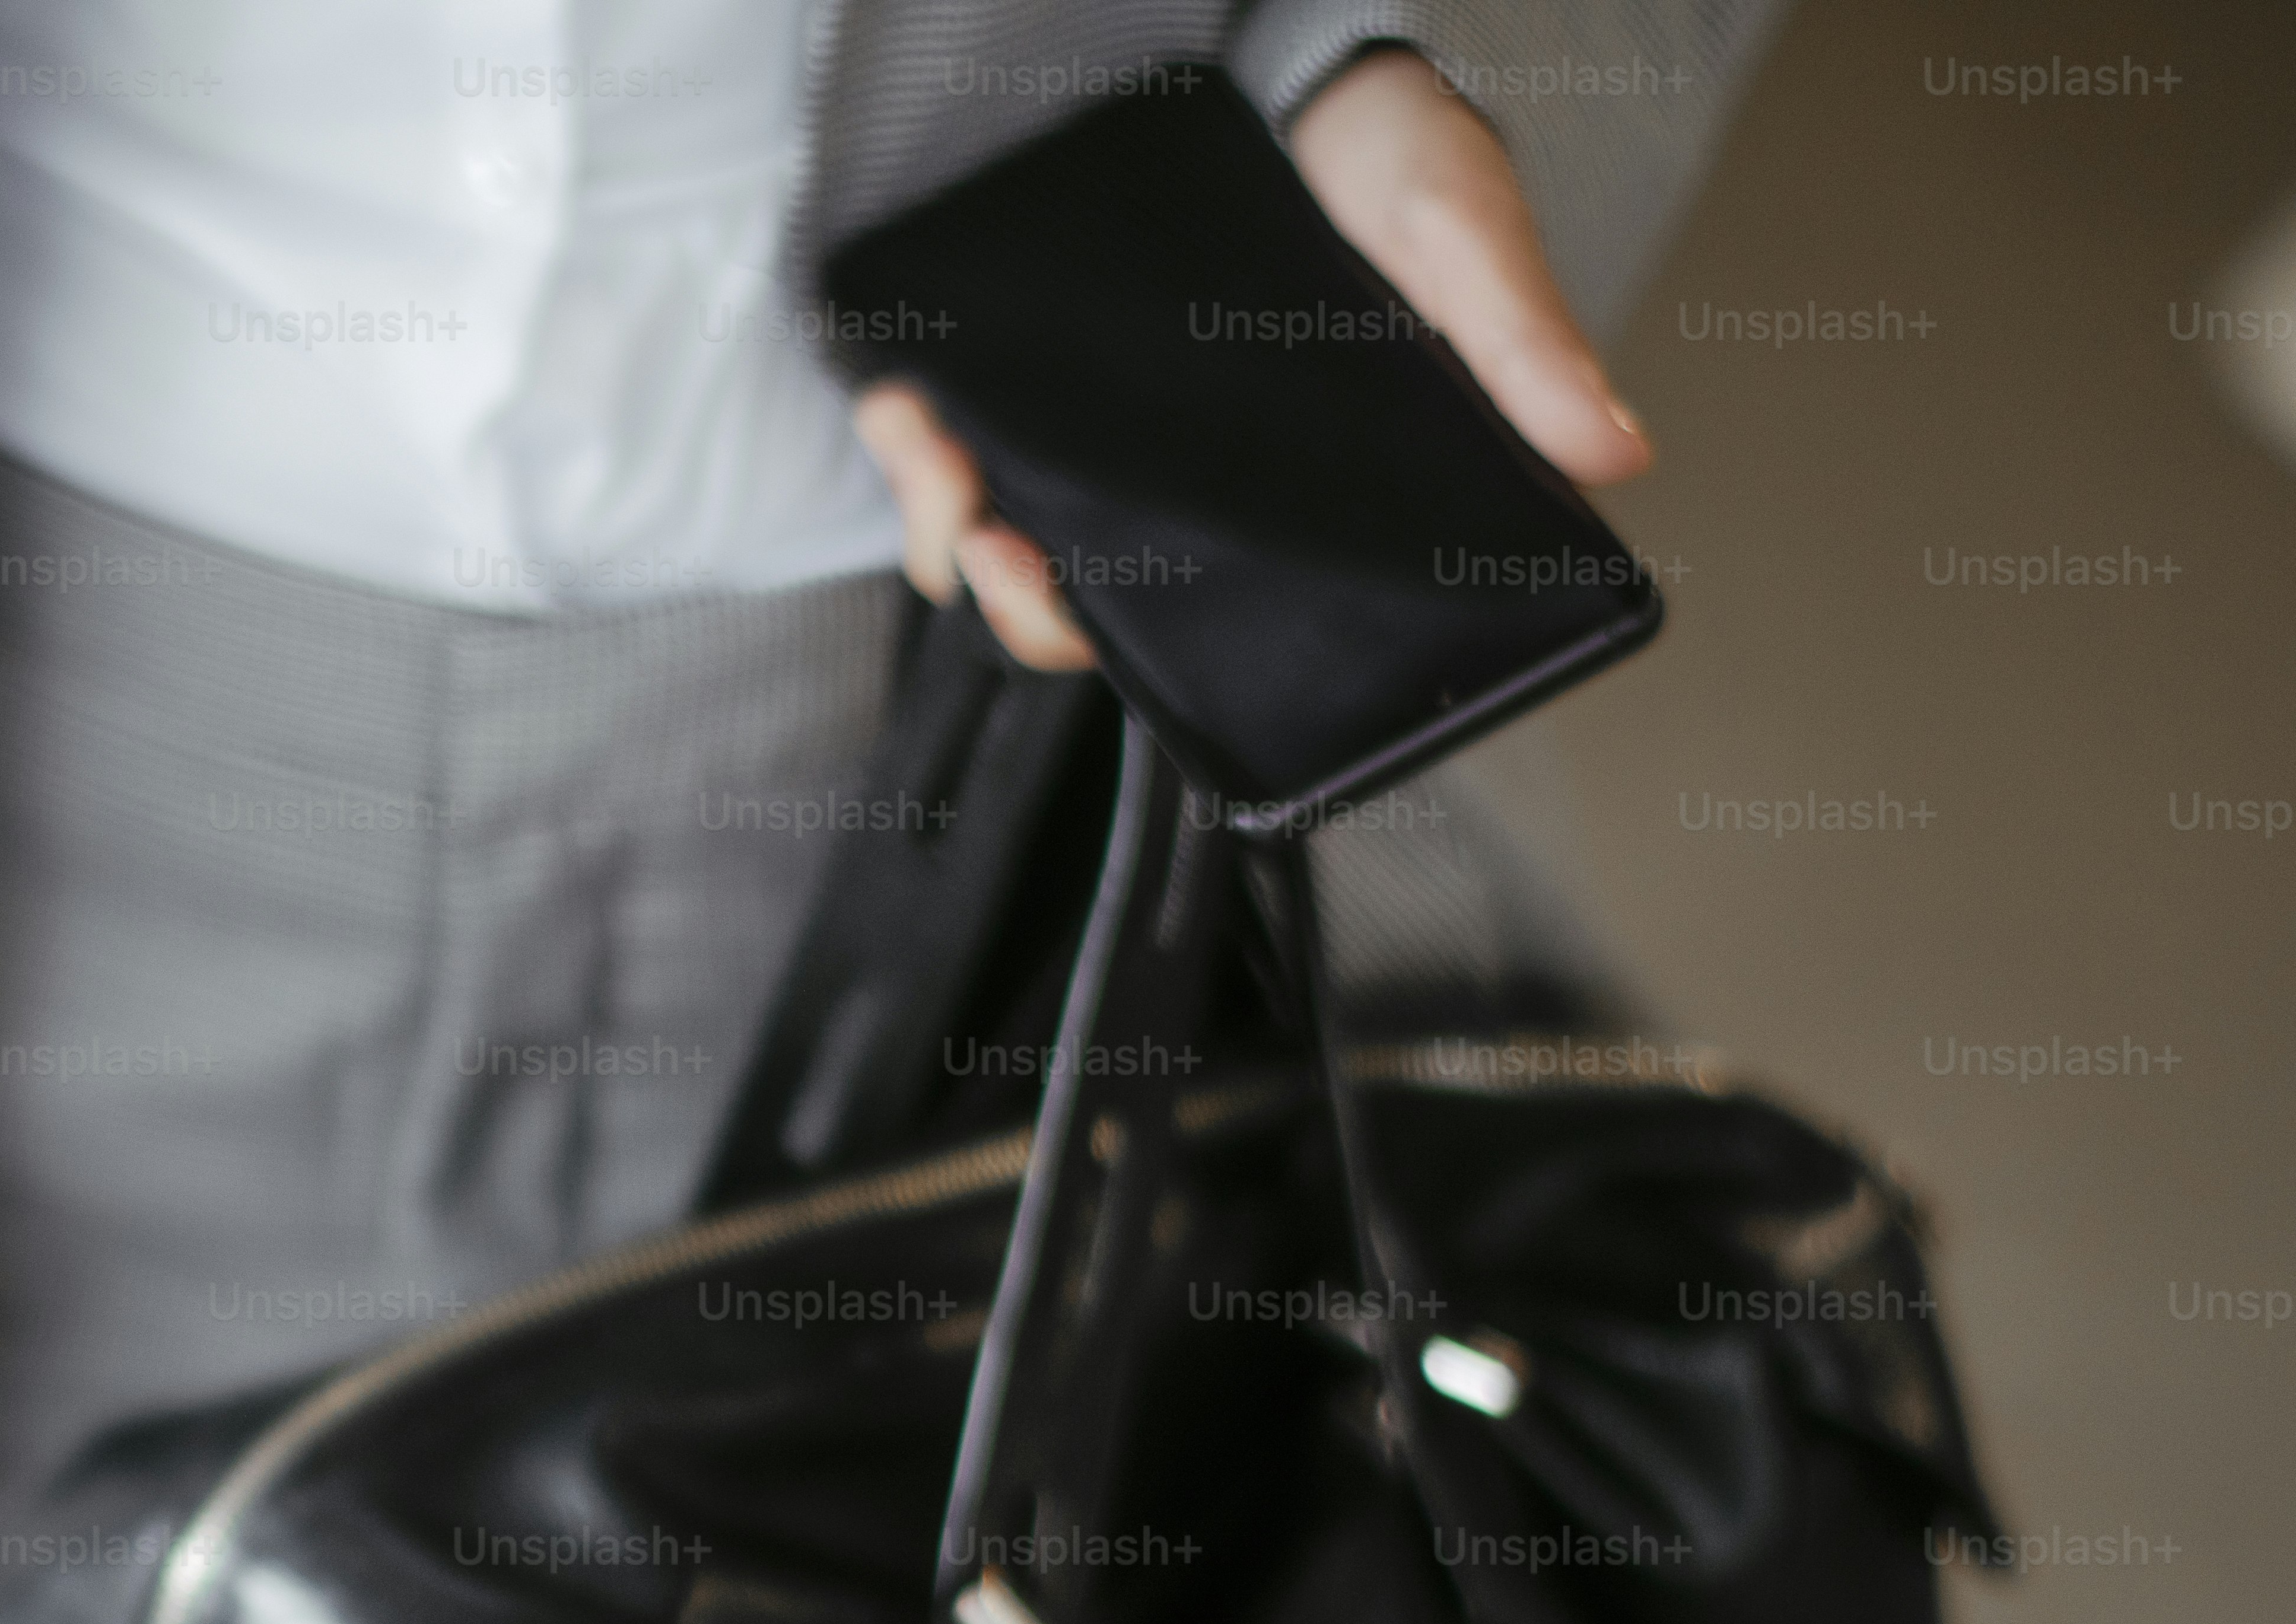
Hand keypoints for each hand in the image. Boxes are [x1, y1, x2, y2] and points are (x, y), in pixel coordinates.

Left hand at [849, 49, 1655, 672]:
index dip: (1179, 660)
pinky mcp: (999, 371)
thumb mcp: (1455, 230)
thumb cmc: (1374, 147)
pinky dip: (909, 453)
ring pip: (994, 547)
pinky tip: (916, 422)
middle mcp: (1173, 475)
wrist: (1269, 37)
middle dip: (1040, 616)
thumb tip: (1615, 454)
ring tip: (965, 502)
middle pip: (1090, 606)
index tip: (1138, 640)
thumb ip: (1517, 343)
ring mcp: (1079, 427)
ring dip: (961, 547)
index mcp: (1283, 488)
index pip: (1231, 616)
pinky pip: (928, 450)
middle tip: (1022, 571)